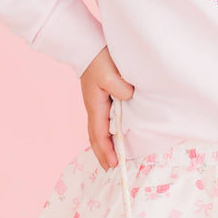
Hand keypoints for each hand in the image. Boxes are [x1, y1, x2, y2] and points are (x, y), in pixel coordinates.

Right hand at [80, 45, 134, 169]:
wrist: (89, 47)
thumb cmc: (99, 60)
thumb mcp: (109, 73)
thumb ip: (120, 88)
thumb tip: (128, 98)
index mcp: (95, 106)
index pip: (100, 134)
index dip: (107, 150)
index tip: (114, 164)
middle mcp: (93, 108)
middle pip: (96, 137)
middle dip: (102, 154)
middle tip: (110, 169)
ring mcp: (95, 105)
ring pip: (97, 131)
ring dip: (102, 146)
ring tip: (109, 159)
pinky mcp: (99, 100)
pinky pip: (101, 123)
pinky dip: (104, 135)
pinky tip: (111, 137)